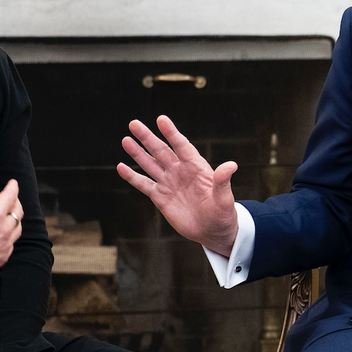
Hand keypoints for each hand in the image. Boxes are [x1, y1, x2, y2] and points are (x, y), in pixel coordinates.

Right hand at [0, 163, 20, 289]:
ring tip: (11, 215)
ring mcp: (5, 245)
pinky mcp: (3, 257)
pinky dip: (10, 236)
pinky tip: (4, 235)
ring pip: (18, 228)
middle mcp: (4, 230)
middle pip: (18, 211)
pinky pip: (12, 244)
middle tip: (12, 198)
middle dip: (16, 202)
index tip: (13, 183)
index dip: (13, 187)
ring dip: (15, 220)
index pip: (10, 196)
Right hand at [117, 116, 239, 256]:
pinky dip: (132, 176)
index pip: (182, 146)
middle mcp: (180, 171)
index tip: (161, 119)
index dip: (171, 133)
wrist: (213, 232)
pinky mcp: (160, 197)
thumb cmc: (222, 214)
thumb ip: (223, 181)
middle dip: (148, 138)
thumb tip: (231, 165)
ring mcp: (169, 183)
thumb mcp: (224, 199)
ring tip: (126, 140)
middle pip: (161, 151)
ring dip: (137, 153)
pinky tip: (121, 167)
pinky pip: (144, 184)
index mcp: (196, 167)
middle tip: (134, 123)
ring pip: (150, 164)